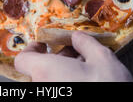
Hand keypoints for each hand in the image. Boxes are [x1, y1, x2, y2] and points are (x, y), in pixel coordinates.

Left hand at [14, 32, 132, 81]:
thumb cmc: (109, 87)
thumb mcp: (102, 58)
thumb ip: (85, 44)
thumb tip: (78, 39)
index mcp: (45, 72)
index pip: (22, 60)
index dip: (32, 49)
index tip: (44, 45)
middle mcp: (42, 90)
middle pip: (39, 71)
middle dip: (56, 61)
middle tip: (73, 55)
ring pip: (49, 83)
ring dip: (62, 74)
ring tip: (84, 70)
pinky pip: (56, 93)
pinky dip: (66, 86)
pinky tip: (85, 83)